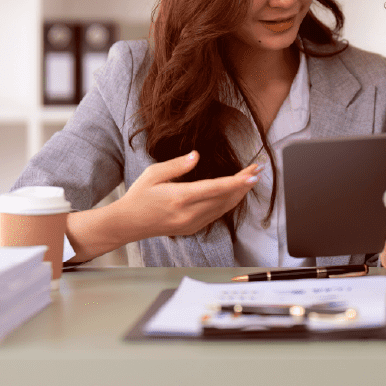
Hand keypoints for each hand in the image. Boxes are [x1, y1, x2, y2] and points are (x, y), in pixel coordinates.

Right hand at [116, 151, 259, 237]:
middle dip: (244, 184)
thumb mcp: (153, 174)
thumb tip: (196, 156)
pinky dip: (228, 203)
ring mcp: (192, 223)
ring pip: (224, 208)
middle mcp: (189, 213)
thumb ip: (178, 165)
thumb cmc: (139, 196)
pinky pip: (216, 215)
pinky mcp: (192, 229)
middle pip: (225, 198)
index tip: (253, 174)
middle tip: (257, 170)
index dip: (238, 181)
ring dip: (239, 193)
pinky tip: (235, 193)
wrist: (128, 224)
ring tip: (250, 179)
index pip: (216, 188)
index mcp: (180, 198)